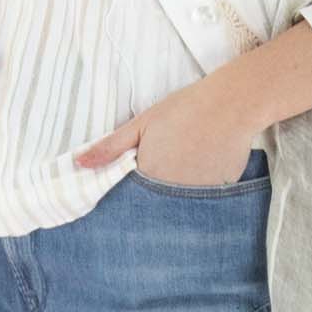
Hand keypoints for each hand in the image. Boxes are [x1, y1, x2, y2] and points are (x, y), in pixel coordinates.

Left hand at [74, 81, 261, 188]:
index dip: (131, 191)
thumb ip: (110, 148)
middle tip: (166, 165)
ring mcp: (199, 198)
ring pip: (181, 205)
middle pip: (156, 206)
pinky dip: (200, 190)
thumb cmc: (184, 109)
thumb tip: (78, 163)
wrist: (232, 105)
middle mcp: (173, 195)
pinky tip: (203, 167)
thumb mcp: (142, 124)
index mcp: (149, 178)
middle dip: (154, 195)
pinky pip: (203, 200)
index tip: (134, 180)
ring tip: (186, 164)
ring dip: (177, 194)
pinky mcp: (221, 195)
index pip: (131, 199)